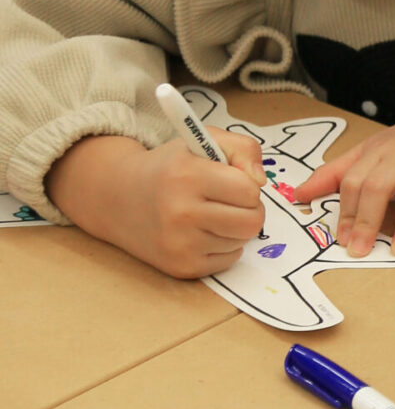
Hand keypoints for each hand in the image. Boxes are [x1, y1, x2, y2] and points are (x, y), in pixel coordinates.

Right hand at [47, 130, 266, 278]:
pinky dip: (224, 246)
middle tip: (229, 200)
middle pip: (252, 221)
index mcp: (187, 176)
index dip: (246, 184)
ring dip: (235, 227)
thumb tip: (260, 181)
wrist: (118, 199)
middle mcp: (180, 213)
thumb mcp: (203, 141)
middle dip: (249, 208)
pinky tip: (202, 231)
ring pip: (242, 241)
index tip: (230, 179)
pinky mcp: (181, 267)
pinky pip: (229, 260)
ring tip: (210, 213)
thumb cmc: (170, 167)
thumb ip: (243, 148)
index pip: (250, 190)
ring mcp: (179, 244)